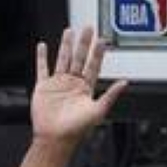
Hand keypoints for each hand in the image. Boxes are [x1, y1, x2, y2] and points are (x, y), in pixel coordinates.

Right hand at [32, 27, 127, 144]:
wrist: (56, 138)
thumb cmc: (77, 129)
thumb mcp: (98, 110)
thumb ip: (110, 95)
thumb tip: (125, 83)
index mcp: (86, 89)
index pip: (93, 66)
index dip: (98, 53)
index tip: (102, 40)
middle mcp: (73, 84)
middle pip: (79, 58)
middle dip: (83, 43)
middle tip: (88, 28)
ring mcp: (58, 84)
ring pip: (63, 59)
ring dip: (66, 46)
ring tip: (69, 31)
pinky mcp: (43, 87)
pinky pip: (42, 68)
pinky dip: (42, 57)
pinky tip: (43, 46)